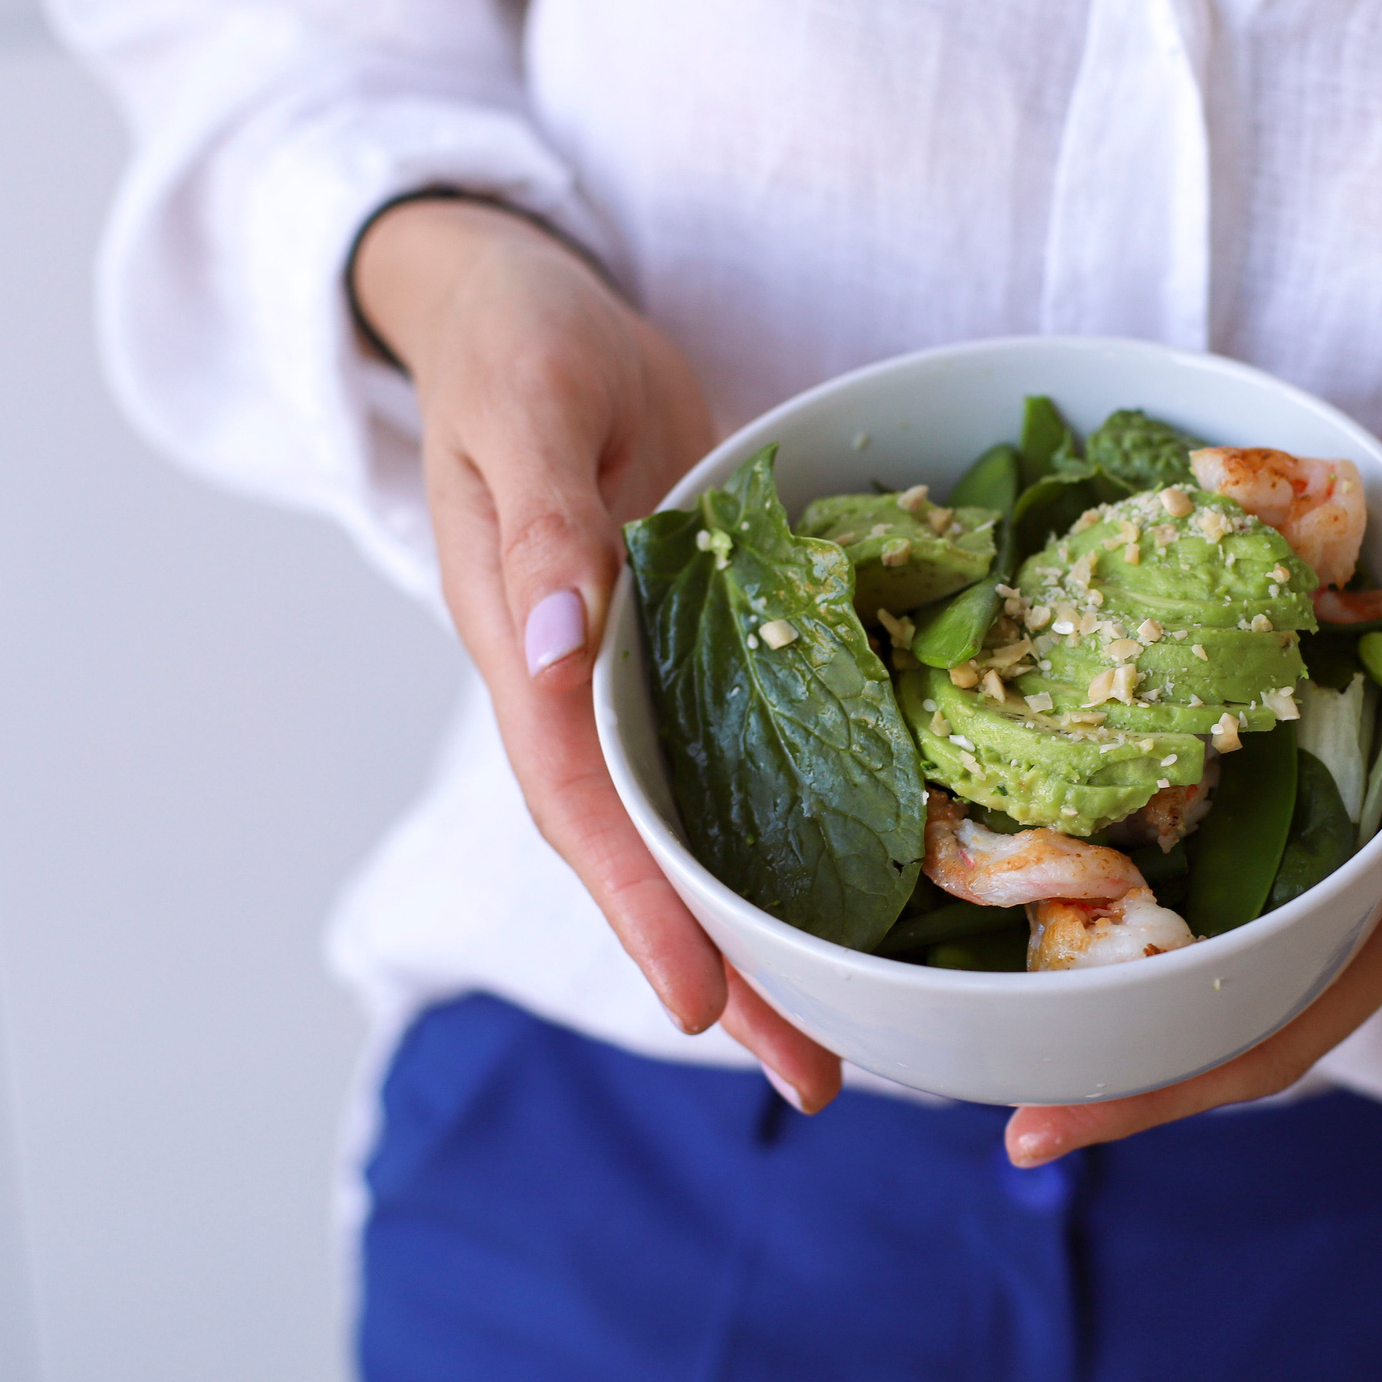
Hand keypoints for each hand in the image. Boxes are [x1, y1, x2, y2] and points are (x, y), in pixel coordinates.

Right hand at [354, 199, 845, 1110]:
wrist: (520, 303)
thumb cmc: (513, 342)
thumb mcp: (526, 406)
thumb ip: (540, 522)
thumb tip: (558, 643)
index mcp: (525, 649)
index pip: (584, 803)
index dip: (644, 908)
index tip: (706, 1003)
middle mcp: (581, 689)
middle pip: (650, 857)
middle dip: (727, 970)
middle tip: (818, 1079)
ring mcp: (640, 677)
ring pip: (701, 830)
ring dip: (767, 932)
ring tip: (852, 1038)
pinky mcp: (697, 648)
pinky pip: (747, 758)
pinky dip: (794, 835)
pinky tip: (868, 892)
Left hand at [1002, 578, 1381, 1163]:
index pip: (1277, 1036)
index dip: (1161, 1091)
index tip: (1045, 1126)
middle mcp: (1381, 917)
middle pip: (1231, 1026)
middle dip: (1115, 1068)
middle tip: (979, 1087)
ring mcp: (1371, 879)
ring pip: (1237, 964)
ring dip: (1136, 990)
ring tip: (1006, 999)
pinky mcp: (1365, 823)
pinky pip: (1259, 884)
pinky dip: (1181, 900)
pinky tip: (1107, 881)